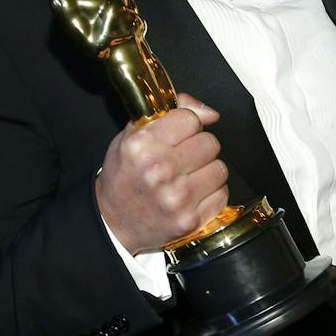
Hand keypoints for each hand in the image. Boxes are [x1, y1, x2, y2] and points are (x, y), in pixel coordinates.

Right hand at [96, 94, 229, 254]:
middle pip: (210, 143)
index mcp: (142, 145)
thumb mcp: (134, 135)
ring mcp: (176, 198)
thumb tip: (210, 113)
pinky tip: (192, 195)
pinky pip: (222, 194)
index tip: (179, 135)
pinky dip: (211, 194)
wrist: (113, 223)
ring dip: (208, 171)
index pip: (191, 119)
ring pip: (220, 169)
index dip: (188, 125)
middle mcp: (160, 170)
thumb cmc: (124, 176)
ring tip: (188, 177)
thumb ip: (172, 113)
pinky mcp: (190, 220)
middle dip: (199, 148)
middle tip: (183, 158)